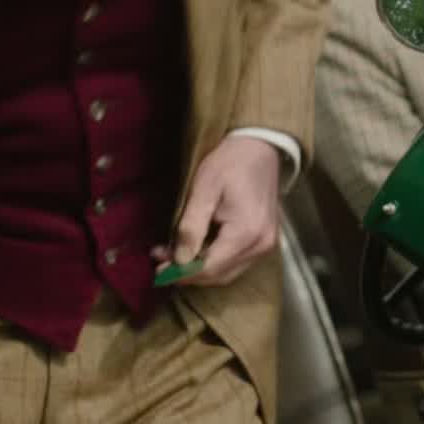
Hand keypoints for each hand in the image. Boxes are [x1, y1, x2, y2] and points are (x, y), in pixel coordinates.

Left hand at [158, 133, 280, 285]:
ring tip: (173, 256)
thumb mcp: (204, 189)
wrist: (260, 148)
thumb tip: (179, 259)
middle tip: (161, 262)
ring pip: (227, 273)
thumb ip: (191, 226)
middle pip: (219, 275)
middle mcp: (260, 245)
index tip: (158, 270)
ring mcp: (265, 246)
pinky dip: (214, 262)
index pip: (210, 267)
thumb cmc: (230, 163)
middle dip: (188, 273)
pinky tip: (196, 250)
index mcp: (246, 232)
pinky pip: (236, 263)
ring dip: (199, 270)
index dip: (182, 273)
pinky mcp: (264, 242)